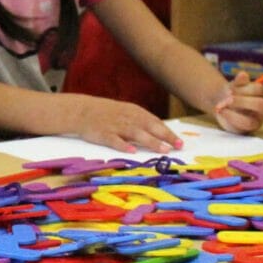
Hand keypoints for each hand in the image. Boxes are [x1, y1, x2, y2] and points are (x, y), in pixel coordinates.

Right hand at [67, 96, 182, 153]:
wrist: (82, 110)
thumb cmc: (108, 113)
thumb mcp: (127, 112)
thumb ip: (142, 122)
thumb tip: (161, 135)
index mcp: (135, 112)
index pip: (156, 123)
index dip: (168, 133)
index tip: (180, 143)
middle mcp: (128, 118)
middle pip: (149, 127)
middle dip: (164, 137)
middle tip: (176, 147)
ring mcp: (116, 126)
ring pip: (136, 134)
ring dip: (150, 142)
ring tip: (162, 150)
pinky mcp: (104, 134)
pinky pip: (115, 140)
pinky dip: (123, 146)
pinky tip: (131, 151)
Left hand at [212, 72, 262, 133]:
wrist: (223, 104)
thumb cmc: (232, 93)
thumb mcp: (235, 85)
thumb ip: (239, 81)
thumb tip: (243, 75)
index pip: (259, 90)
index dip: (244, 88)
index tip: (230, 88)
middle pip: (261, 105)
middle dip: (241, 101)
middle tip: (227, 99)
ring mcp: (257, 121)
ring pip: (251, 121)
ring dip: (233, 114)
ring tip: (221, 107)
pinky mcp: (247, 130)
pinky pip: (241, 128)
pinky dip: (229, 118)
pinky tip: (221, 112)